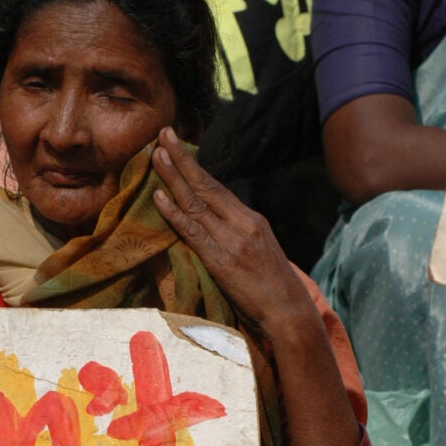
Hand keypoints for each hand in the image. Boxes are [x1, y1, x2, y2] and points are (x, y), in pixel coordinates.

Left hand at [152, 127, 311, 339]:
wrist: (289, 313)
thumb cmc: (273, 290)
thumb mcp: (260, 254)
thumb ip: (239, 238)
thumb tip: (216, 229)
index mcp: (252, 221)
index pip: (218, 188)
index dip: (195, 167)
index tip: (178, 146)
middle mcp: (242, 224)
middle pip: (206, 185)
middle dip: (182, 159)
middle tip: (163, 133)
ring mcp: (232, 241)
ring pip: (196, 203)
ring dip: (173, 177)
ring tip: (155, 154)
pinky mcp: (222, 261)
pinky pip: (193, 232)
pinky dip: (174, 213)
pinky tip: (158, 196)